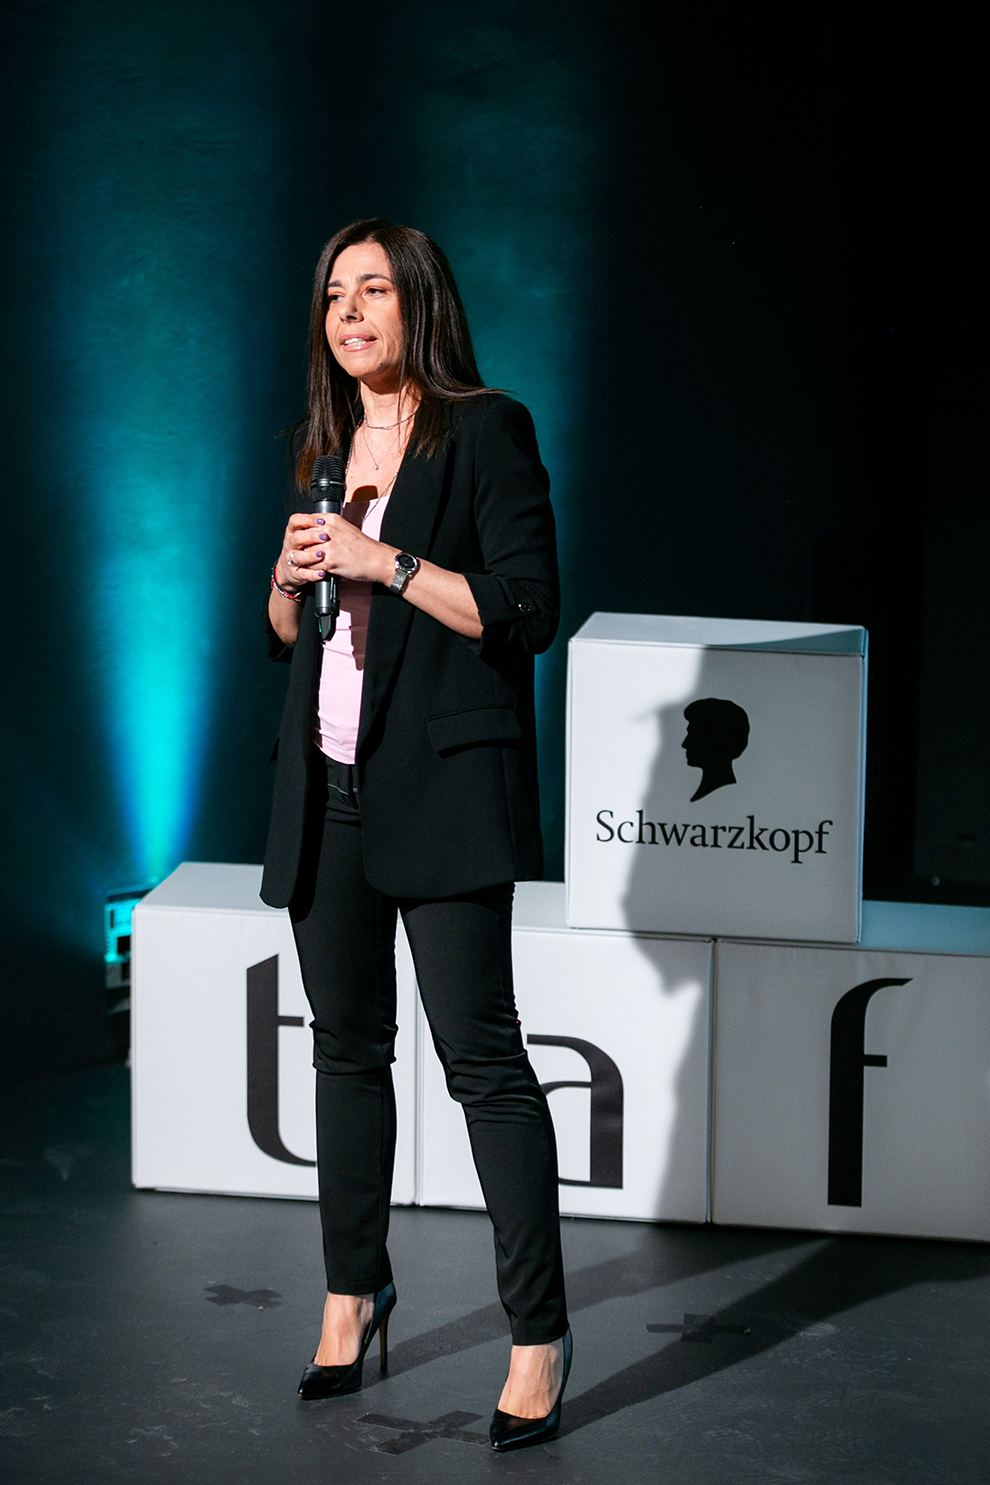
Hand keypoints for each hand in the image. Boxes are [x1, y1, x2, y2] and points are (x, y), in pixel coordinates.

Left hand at [275, 511, 394, 589]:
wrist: (376, 559)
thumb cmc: (364, 547)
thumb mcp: (346, 528)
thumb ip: (329, 527)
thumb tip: (315, 529)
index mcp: (332, 520)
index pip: (306, 521)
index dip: (302, 531)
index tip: (301, 537)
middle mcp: (329, 530)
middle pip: (303, 536)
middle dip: (300, 545)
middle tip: (299, 551)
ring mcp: (329, 546)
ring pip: (305, 551)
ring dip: (304, 558)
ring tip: (306, 561)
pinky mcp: (331, 561)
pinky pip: (312, 565)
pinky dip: (311, 568)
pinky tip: (314, 568)